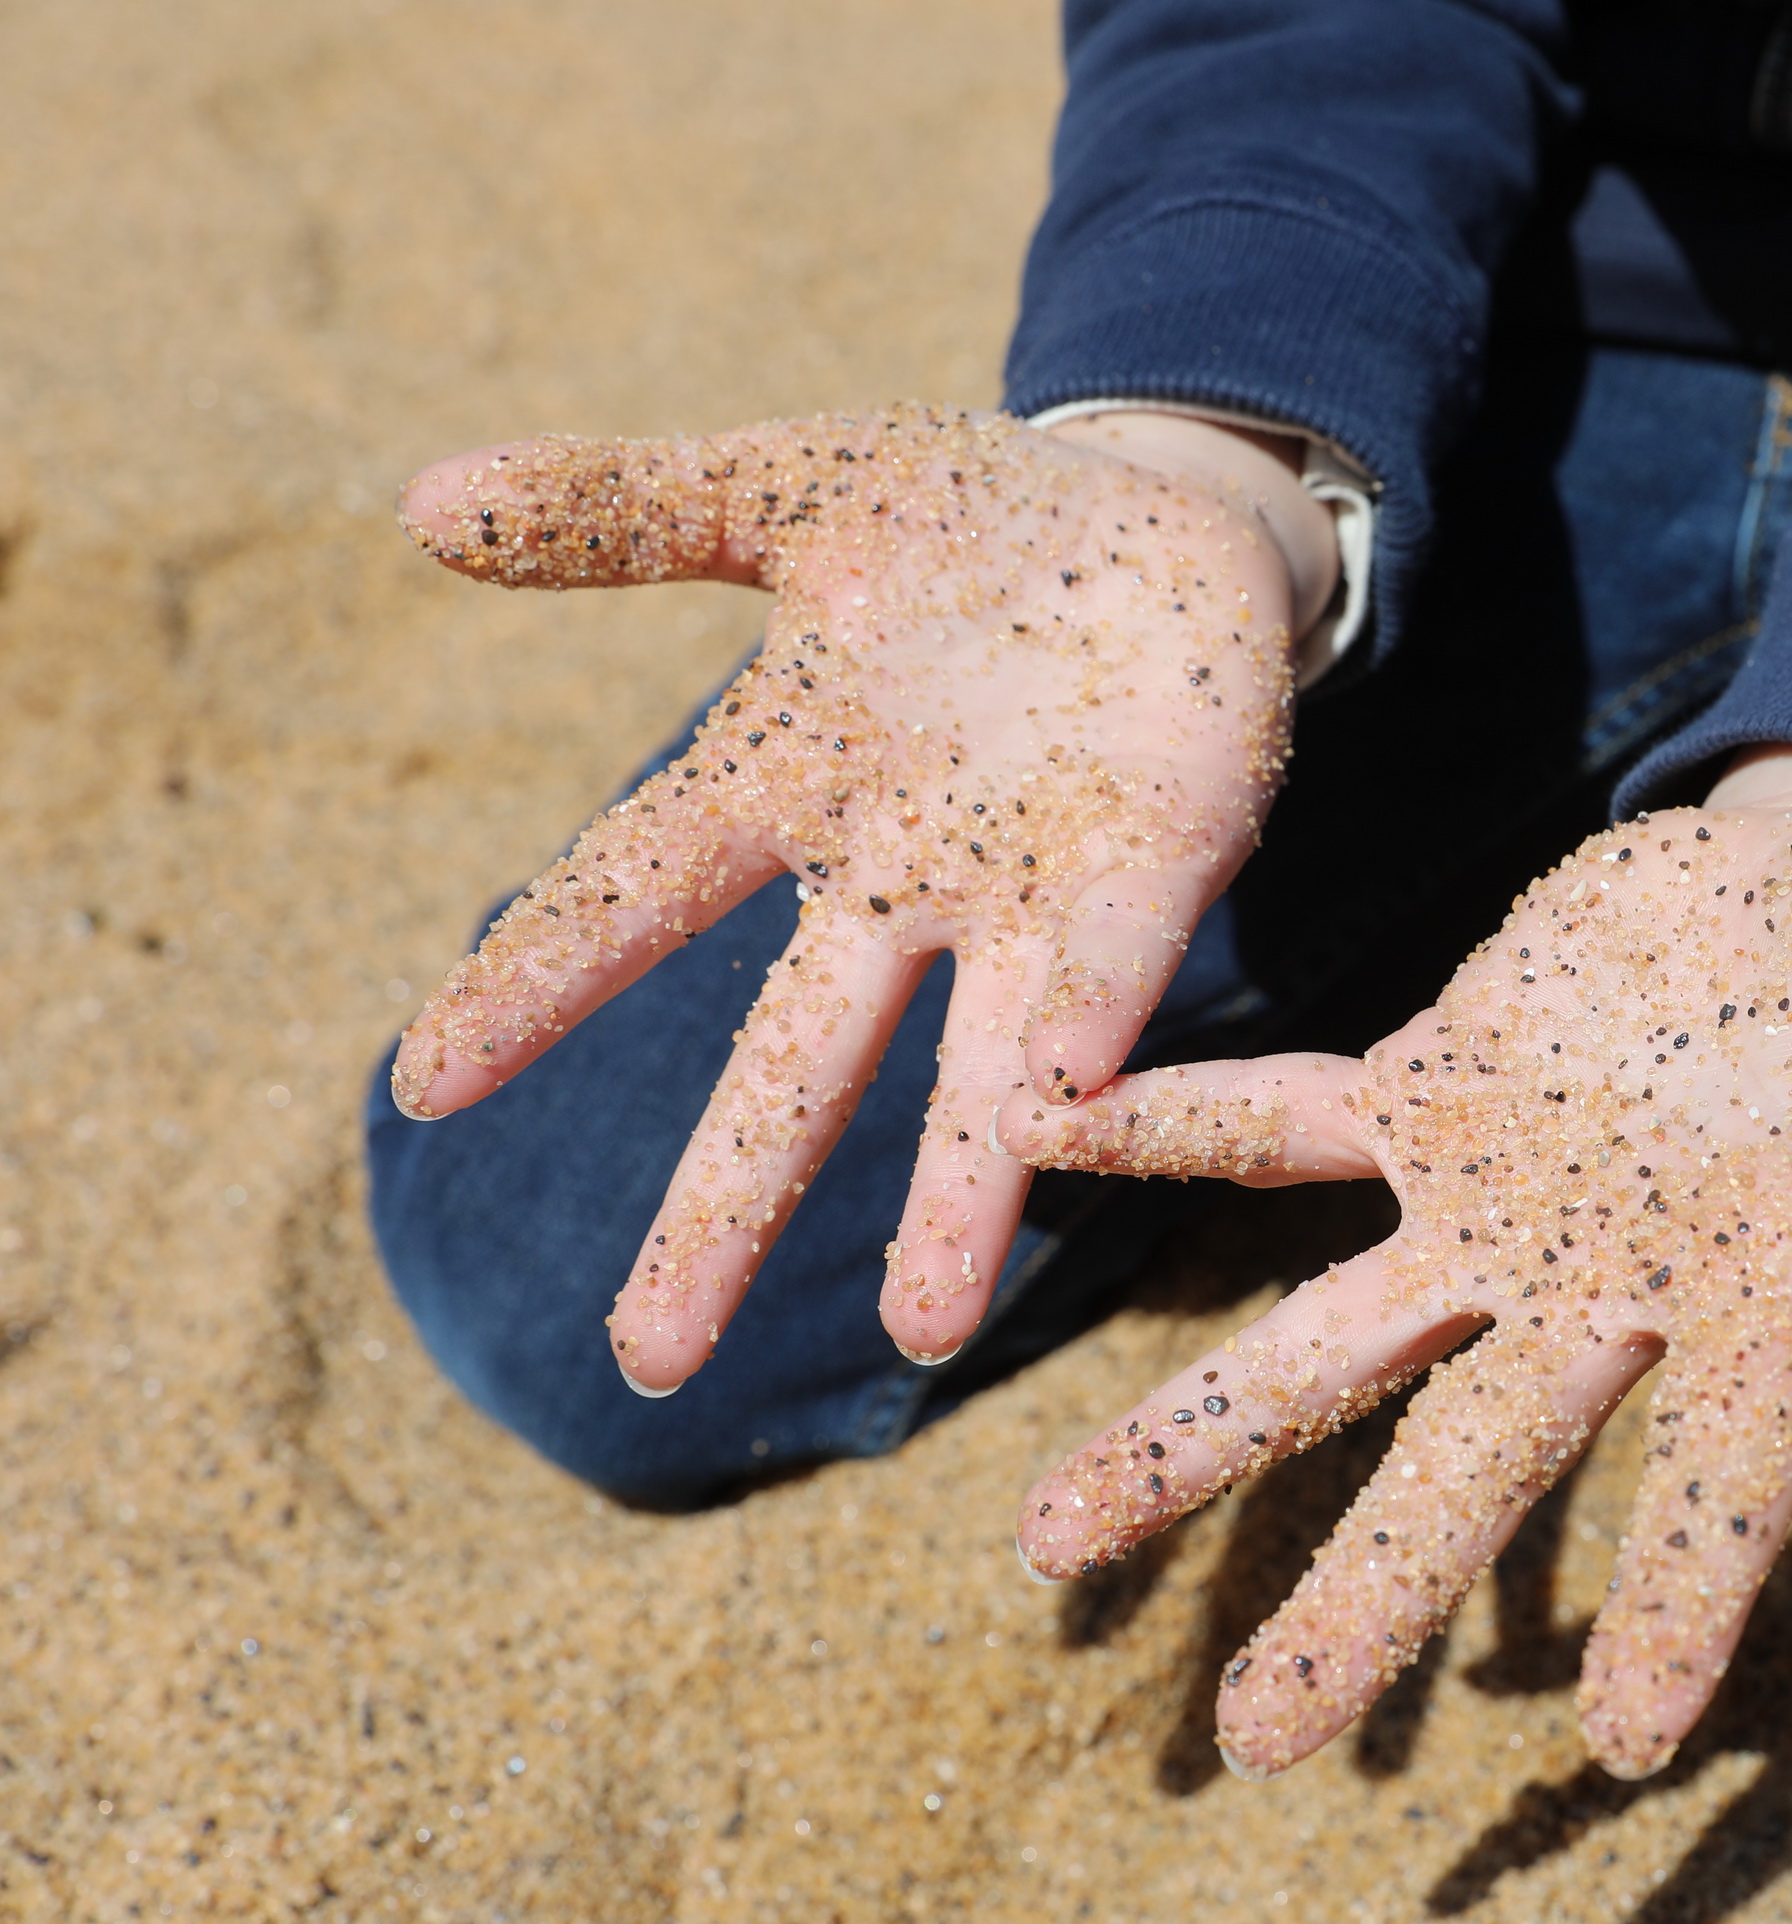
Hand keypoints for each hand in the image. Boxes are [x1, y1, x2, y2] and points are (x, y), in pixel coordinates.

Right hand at [388, 405, 1330, 1389]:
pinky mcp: (1166, 867)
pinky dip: (1093, 1024)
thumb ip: (626, 509)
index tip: (422, 1081)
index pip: (635, 890)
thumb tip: (419, 498)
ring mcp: (1036, 892)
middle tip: (651, 1362)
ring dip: (953, 1199)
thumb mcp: (792, 488)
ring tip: (926, 1330)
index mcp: (789, 781)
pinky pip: (1122, 962)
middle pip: (795, 1061)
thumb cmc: (966, 523)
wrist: (1167, 514)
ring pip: (980, 1076)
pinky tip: (1066, 1109)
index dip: (536, 977)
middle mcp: (901, 875)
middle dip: (727, 1207)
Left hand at [995, 767, 1791, 1778]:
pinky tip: (1041, 1141)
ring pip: (1335, 1334)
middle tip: (1254, 1752)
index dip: (1683, 1589)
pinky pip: (1288, 1114)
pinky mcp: (1445, 1076)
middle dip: (1373, 1603)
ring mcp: (1514, 1187)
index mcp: (1769, 1274)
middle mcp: (1617, 1276)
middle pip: (1478, 1463)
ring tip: (1041, 1554)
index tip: (1626, 1753)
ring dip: (1197, 1439)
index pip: (1731, 1467)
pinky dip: (1174, 1123)